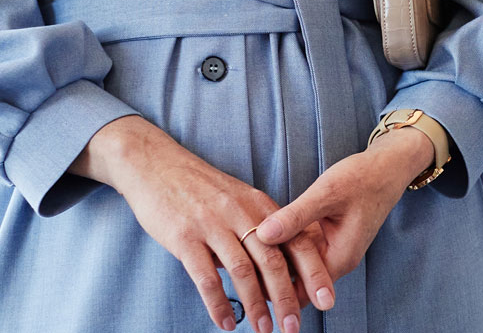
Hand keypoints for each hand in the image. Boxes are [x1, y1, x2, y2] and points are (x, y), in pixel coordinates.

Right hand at [76, 116, 304, 332]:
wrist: (156, 166)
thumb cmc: (199, 190)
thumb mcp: (238, 201)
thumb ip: (259, 230)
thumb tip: (277, 270)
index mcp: (260, 206)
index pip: (298, 241)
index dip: (314, 273)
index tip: (326, 300)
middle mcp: (241, 214)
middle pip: (274, 262)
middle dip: (287, 299)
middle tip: (294, 327)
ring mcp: (212, 225)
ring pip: (243, 272)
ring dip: (256, 305)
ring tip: (264, 330)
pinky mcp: (184, 237)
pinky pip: (205, 277)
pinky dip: (218, 304)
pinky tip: (226, 323)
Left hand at [251, 129, 433, 311]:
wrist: (388, 166)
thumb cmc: (363, 178)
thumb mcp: (327, 194)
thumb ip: (295, 216)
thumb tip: (261, 234)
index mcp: (338, 257)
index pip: (300, 290)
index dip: (272, 292)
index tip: (243, 287)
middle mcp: (334, 259)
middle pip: (295, 281)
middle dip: (266, 280)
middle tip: (232, 275)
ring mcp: (330, 248)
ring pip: (294, 264)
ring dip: (271, 262)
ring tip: (236, 259)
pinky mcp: (325, 236)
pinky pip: (298, 247)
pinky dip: (281, 245)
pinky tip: (256, 239)